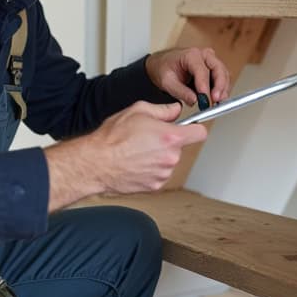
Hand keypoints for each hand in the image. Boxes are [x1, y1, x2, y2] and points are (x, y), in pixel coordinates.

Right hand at [44, 102, 206, 208]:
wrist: (96, 163)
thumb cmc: (112, 139)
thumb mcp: (138, 110)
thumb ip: (163, 110)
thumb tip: (175, 110)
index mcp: (170, 137)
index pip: (199, 133)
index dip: (195, 128)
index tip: (191, 127)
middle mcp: (170, 157)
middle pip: (180, 147)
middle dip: (168, 141)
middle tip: (147, 137)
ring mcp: (163, 174)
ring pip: (169, 161)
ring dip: (158, 156)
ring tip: (137, 151)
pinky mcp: (155, 186)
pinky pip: (159, 174)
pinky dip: (151, 169)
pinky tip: (135, 163)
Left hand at [145, 47, 230, 106]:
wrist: (162, 66)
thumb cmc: (164, 69)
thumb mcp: (166, 82)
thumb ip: (181, 91)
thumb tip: (195, 100)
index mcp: (190, 55)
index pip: (202, 70)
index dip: (205, 85)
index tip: (205, 98)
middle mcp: (203, 55)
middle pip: (218, 69)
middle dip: (219, 86)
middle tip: (216, 100)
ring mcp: (210, 61)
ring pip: (223, 74)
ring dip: (222, 89)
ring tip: (217, 102)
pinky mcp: (213, 69)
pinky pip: (222, 78)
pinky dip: (221, 89)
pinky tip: (217, 99)